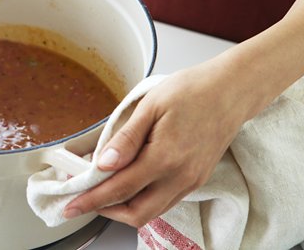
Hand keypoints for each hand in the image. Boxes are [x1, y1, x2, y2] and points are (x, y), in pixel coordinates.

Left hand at [63, 60, 256, 226]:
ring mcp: (191, 181)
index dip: (92, 199)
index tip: (72, 204)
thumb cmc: (193, 91)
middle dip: (105, 211)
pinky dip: (143, 200)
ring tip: (102, 192)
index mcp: (165, 157)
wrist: (231, 91)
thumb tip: (104, 163)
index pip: (120, 189)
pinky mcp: (197, 179)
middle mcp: (180, 176)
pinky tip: (130, 185)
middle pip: (136, 213)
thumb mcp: (151, 106)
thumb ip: (126, 139)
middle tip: (83, 199)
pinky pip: (165, 202)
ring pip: (152, 211)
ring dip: (124, 208)